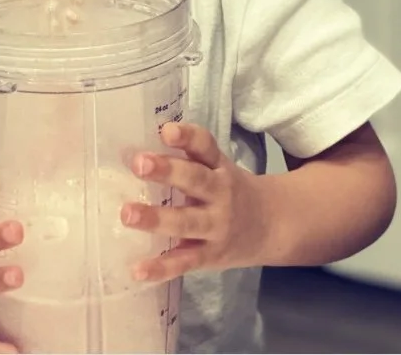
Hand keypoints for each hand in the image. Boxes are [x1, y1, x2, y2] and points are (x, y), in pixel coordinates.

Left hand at [121, 122, 265, 282]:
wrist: (272, 226)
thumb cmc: (232, 191)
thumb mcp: (219, 167)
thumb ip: (187, 156)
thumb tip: (138, 146)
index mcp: (219, 167)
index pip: (205, 146)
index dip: (187, 137)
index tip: (166, 130)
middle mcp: (220, 194)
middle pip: (195, 180)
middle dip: (167, 171)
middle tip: (139, 163)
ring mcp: (216, 227)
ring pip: (187, 222)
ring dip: (156, 219)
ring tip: (127, 214)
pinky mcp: (210, 256)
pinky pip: (184, 262)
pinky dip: (161, 268)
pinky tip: (138, 270)